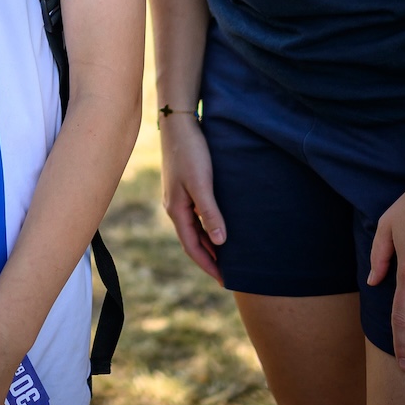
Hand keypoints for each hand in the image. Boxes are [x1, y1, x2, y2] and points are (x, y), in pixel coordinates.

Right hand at [159, 115, 227, 282]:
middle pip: (193, 241)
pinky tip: (220, 227)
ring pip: (195, 229)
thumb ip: (210, 213)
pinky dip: (209, 227)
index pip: (192, 247)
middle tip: (229, 274)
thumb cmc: (190, 152)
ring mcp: (179, 197)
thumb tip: (220, 242)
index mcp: (176, 210)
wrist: (178, 123)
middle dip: (209, 259)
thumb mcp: (201, 183)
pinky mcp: (186, 186)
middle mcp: (176, 207)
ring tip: (227, 256)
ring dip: (210, 244)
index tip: (224, 281)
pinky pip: (197, 215)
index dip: (208, 265)